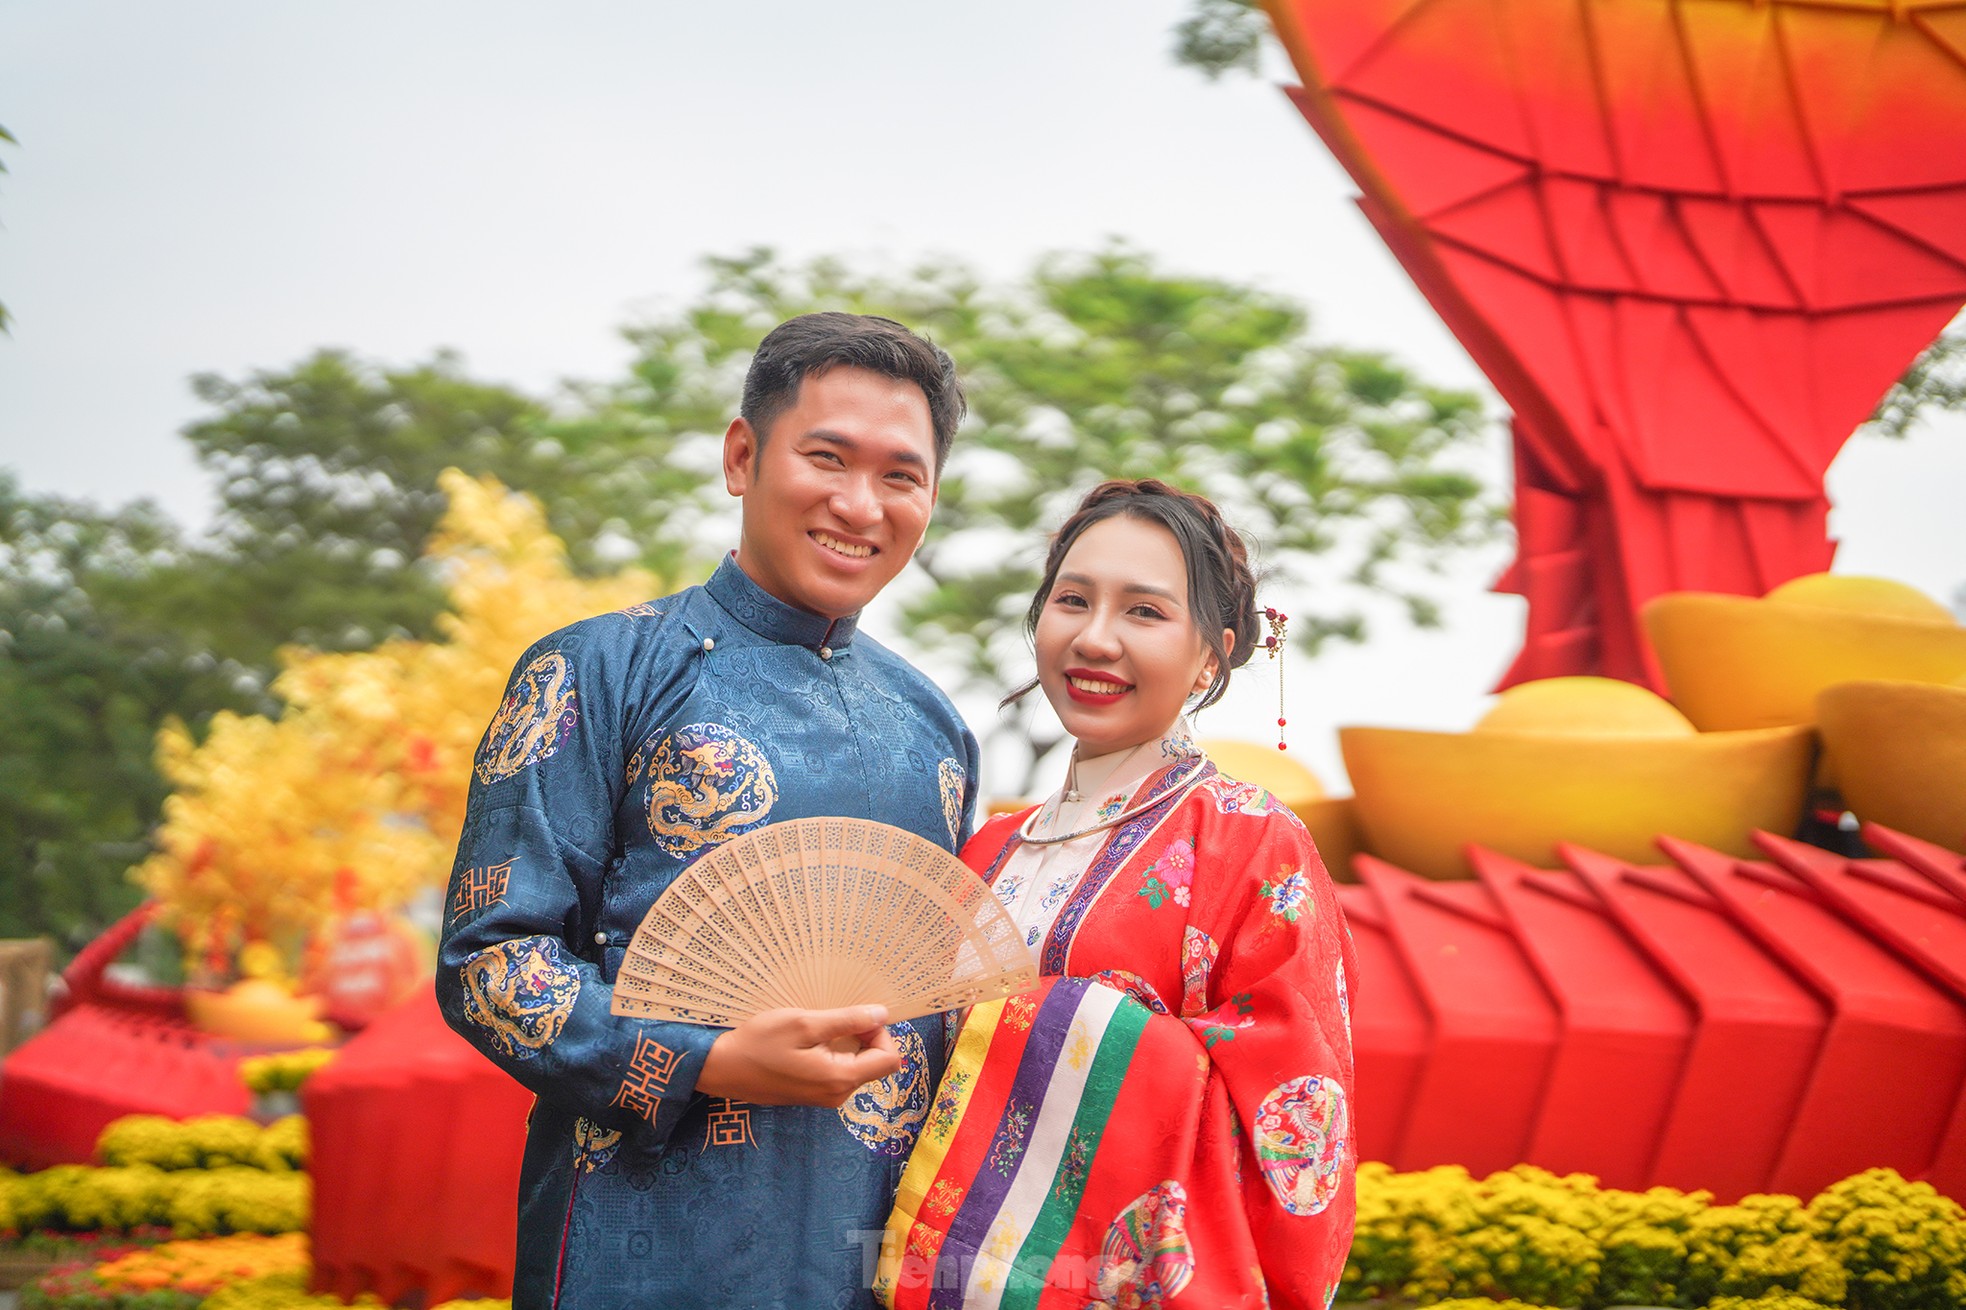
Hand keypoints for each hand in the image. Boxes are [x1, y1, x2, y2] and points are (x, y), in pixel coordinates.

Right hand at [696, 1005, 903, 1106]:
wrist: (722, 1069)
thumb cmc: (759, 1044)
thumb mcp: (804, 1024)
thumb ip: (847, 1021)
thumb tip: (882, 1015)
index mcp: (839, 1079)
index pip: (889, 1059)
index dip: (881, 1033)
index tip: (856, 1017)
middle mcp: (837, 1095)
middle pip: (875, 1064)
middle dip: (865, 1037)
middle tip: (836, 1018)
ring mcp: (825, 1097)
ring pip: (857, 1066)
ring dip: (848, 1044)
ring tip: (819, 1028)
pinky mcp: (813, 1094)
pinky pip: (839, 1072)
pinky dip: (835, 1053)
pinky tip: (810, 1040)